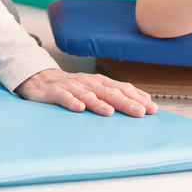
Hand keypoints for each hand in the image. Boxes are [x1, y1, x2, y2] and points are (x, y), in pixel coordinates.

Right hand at [14, 69, 157, 116]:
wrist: (39, 79)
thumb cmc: (71, 87)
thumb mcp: (94, 88)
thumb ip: (115, 94)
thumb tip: (143, 103)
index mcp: (100, 82)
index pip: (122, 88)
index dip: (137, 98)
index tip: (151, 108)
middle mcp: (88, 83)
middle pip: (109, 92)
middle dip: (125, 102)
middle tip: (139, 112)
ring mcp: (71, 87)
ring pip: (88, 95)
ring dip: (99, 103)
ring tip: (109, 112)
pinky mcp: (54, 92)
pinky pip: (63, 97)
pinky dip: (71, 102)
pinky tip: (78, 108)